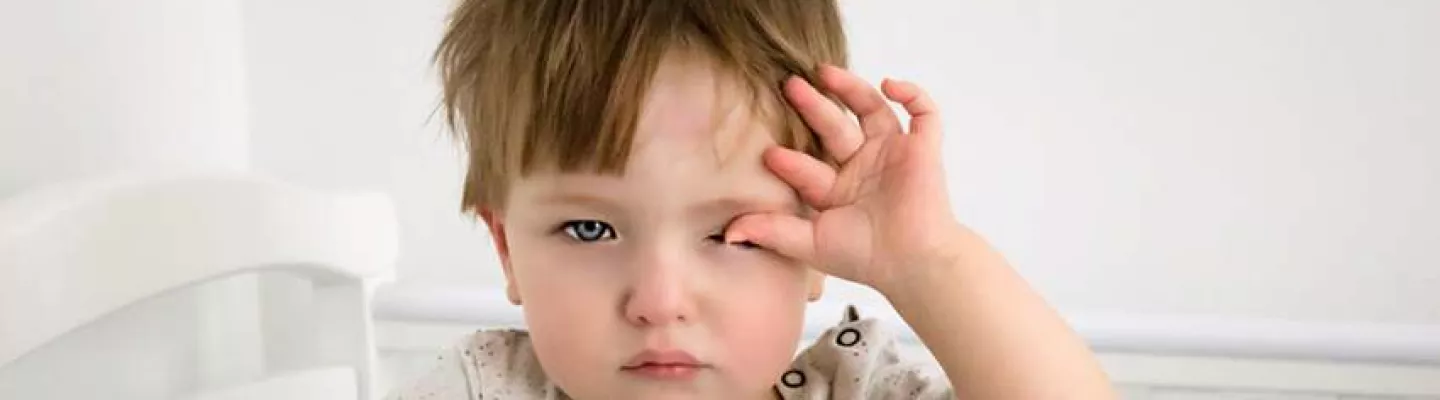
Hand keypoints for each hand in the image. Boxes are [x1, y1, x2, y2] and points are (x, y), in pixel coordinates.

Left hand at [726, 65, 965, 292]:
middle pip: (835, 127)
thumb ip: (773, 233)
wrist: (915, 265)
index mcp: (837, 188)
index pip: (808, 166)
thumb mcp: (811, 244)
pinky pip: (924, 113)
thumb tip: (729, 232)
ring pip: (871, 110)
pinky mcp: (923, 149)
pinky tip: (890, 84)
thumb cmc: (867, 258)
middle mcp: (862, 166)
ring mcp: (892, 154)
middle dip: (813, 107)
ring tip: (826, 72)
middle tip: (790, 86)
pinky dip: (912, 94)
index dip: (790, 160)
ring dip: (851, 88)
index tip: (770, 154)